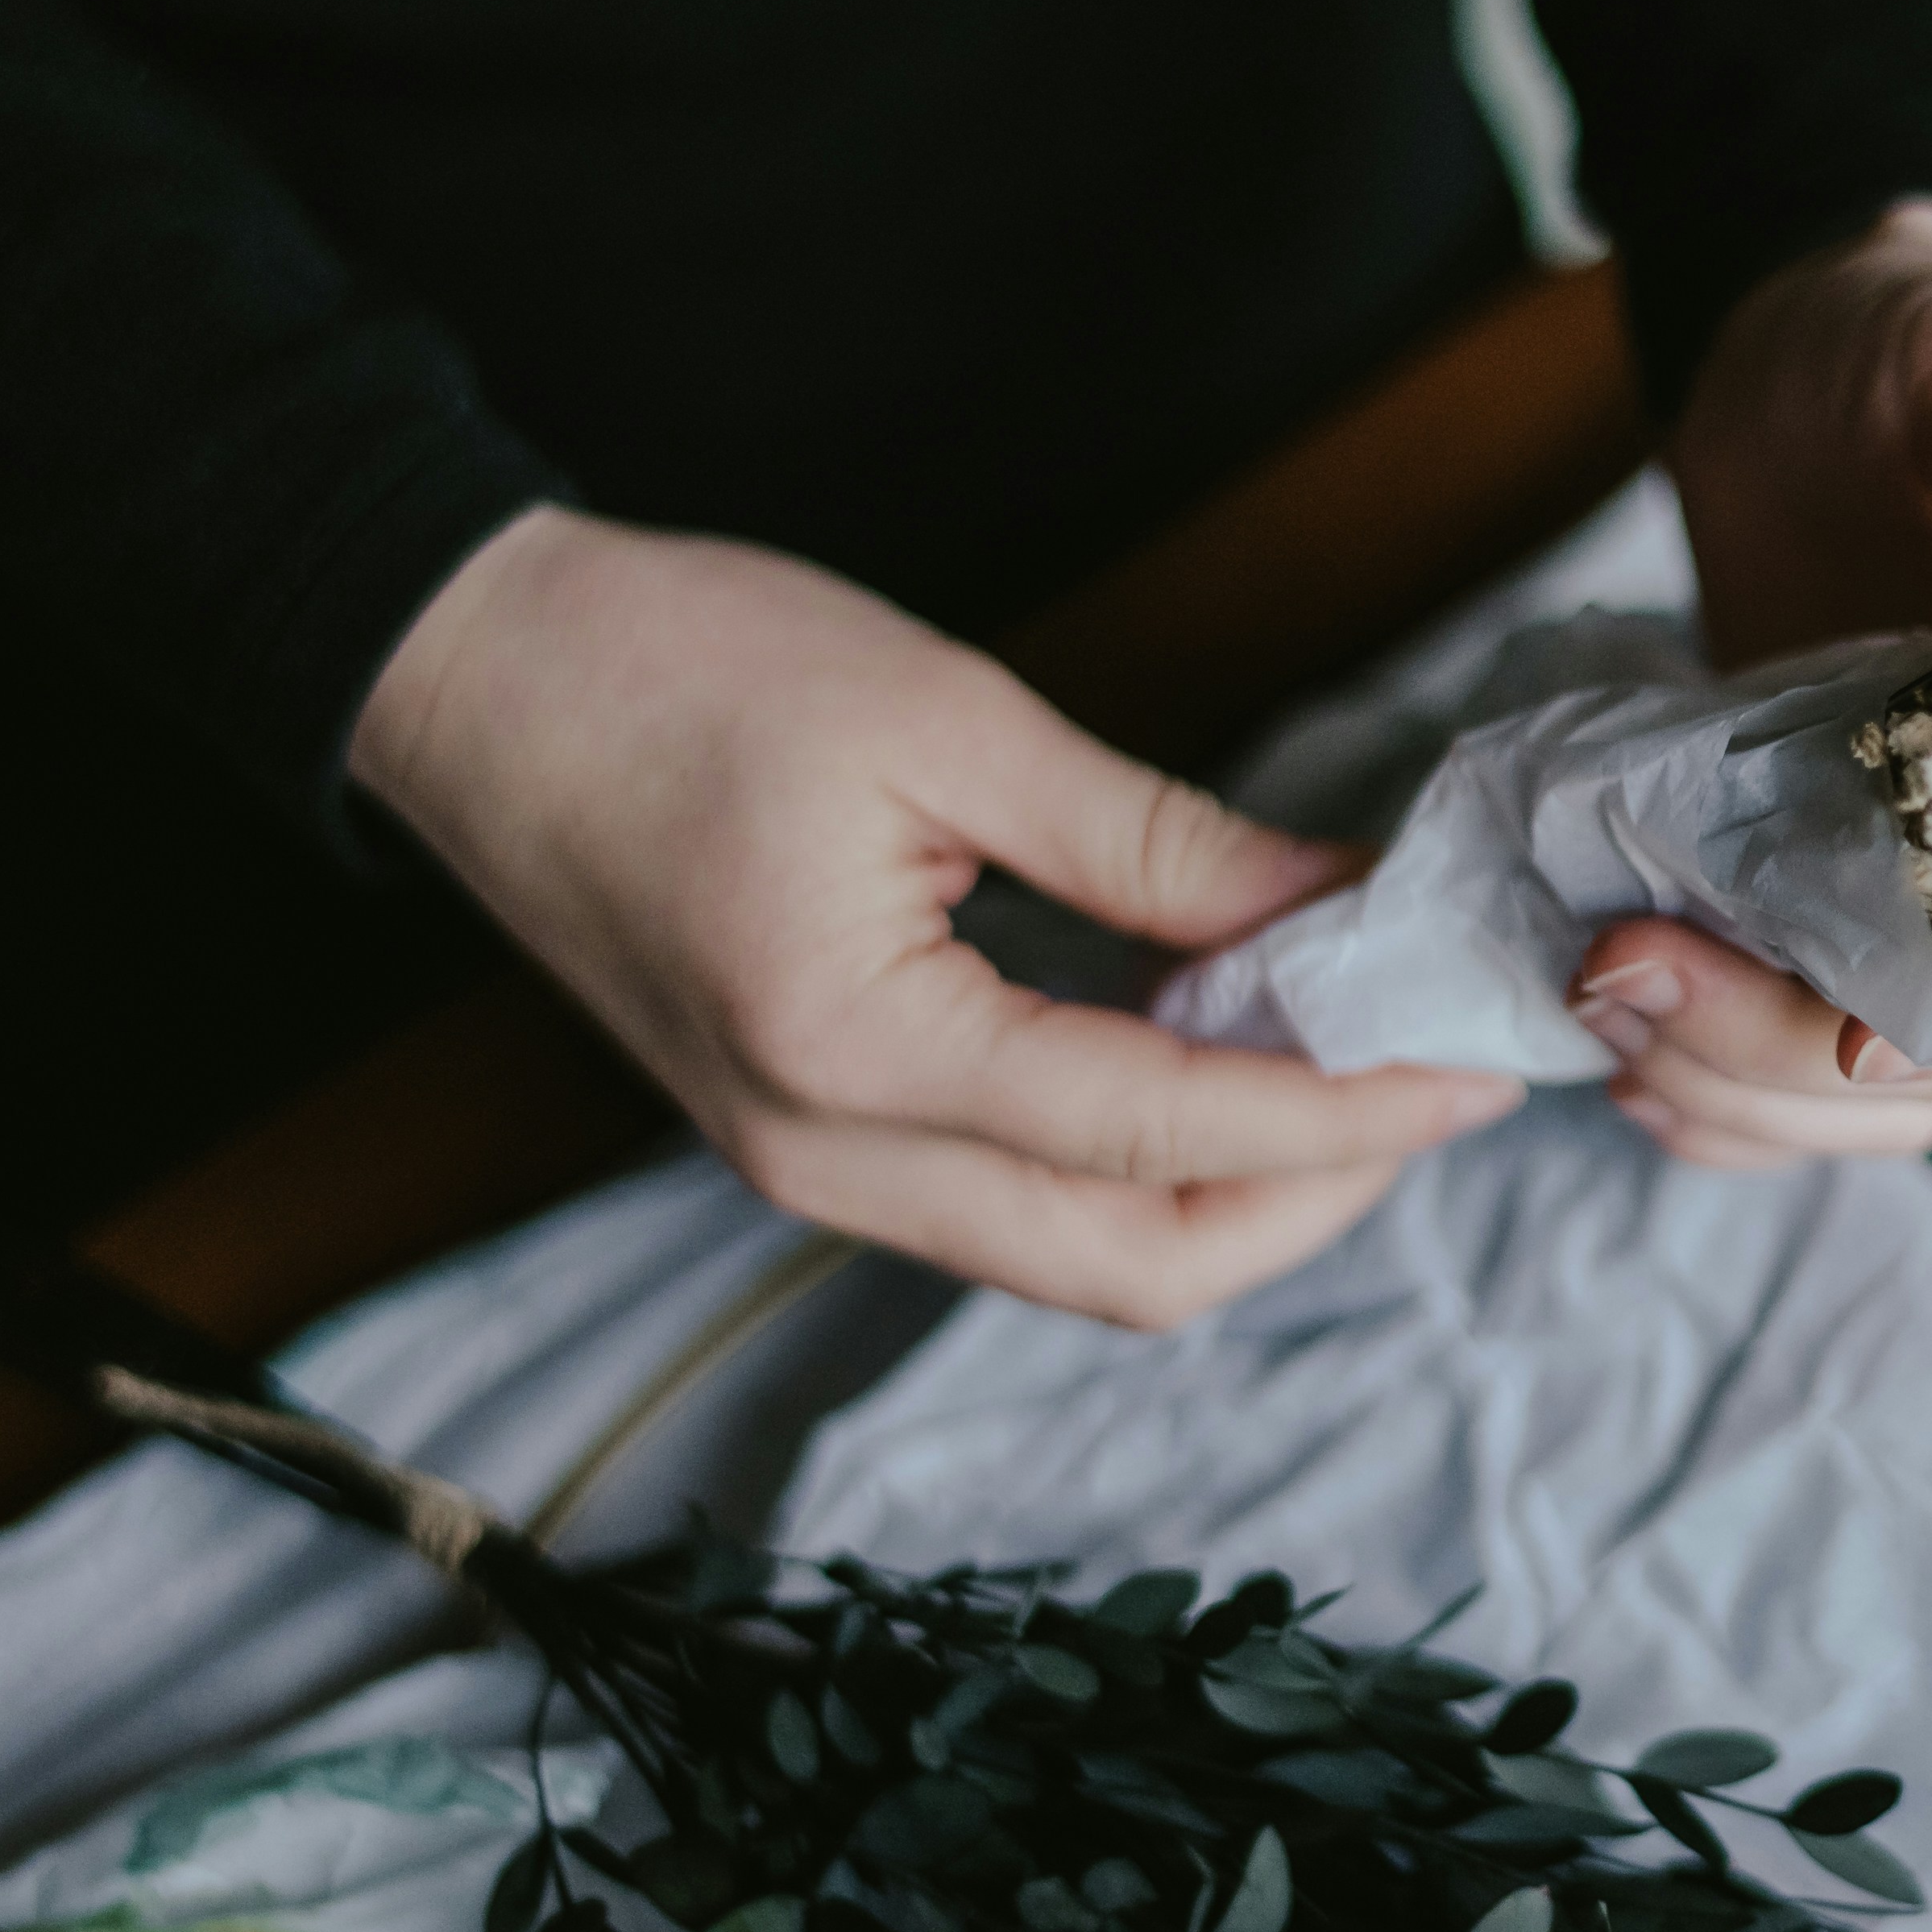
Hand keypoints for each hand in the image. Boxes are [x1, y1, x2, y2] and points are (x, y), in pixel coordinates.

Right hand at [354, 506, 1520, 1328]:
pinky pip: (1012, 1209)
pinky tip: (1221, 1066)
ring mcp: (805, 1168)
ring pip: (1078, 1261)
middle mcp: (823, 1156)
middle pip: (1131, 1270)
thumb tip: (1331, 908)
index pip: (1157, 1132)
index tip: (1470, 1069)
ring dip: (1235, 1195)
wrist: (462, 677)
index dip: (1339, 1112)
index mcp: (851, 1048)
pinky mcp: (805, 1141)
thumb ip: (1152, 840)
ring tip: (1352, 1076)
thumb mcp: (944, 715)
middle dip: (1311, 1199)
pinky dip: (1141, 1164)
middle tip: (1431, 1086)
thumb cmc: (670, 662)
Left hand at [1596, 199, 1931, 1167]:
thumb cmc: (1906, 343)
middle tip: (1622, 967)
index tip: (1848, 1038)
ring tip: (1600, 1009)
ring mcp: (1908, 889)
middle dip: (1776, 1061)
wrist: (1797, 345)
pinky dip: (1700, 1095)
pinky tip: (1619, 1053)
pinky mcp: (1808, 894)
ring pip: (1853, 1096)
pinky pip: (1776, 1068)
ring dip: (1723, 1093)